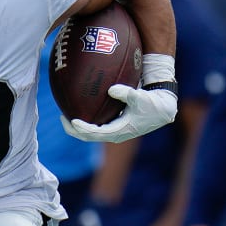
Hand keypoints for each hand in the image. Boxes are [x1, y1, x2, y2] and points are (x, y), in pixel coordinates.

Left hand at [61, 84, 177, 143]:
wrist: (163, 108)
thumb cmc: (152, 103)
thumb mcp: (140, 97)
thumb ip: (126, 94)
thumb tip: (111, 89)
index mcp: (119, 131)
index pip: (96, 134)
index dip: (83, 129)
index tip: (73, 121)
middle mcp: (115, 133)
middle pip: (89, 136)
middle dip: (74, 130)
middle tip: (62, 117)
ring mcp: (114, 130)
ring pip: (91, 132)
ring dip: (78, 126)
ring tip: (65, 114)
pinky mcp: (115, 124)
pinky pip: (97, 124)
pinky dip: (87, 119)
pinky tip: (80, 107)